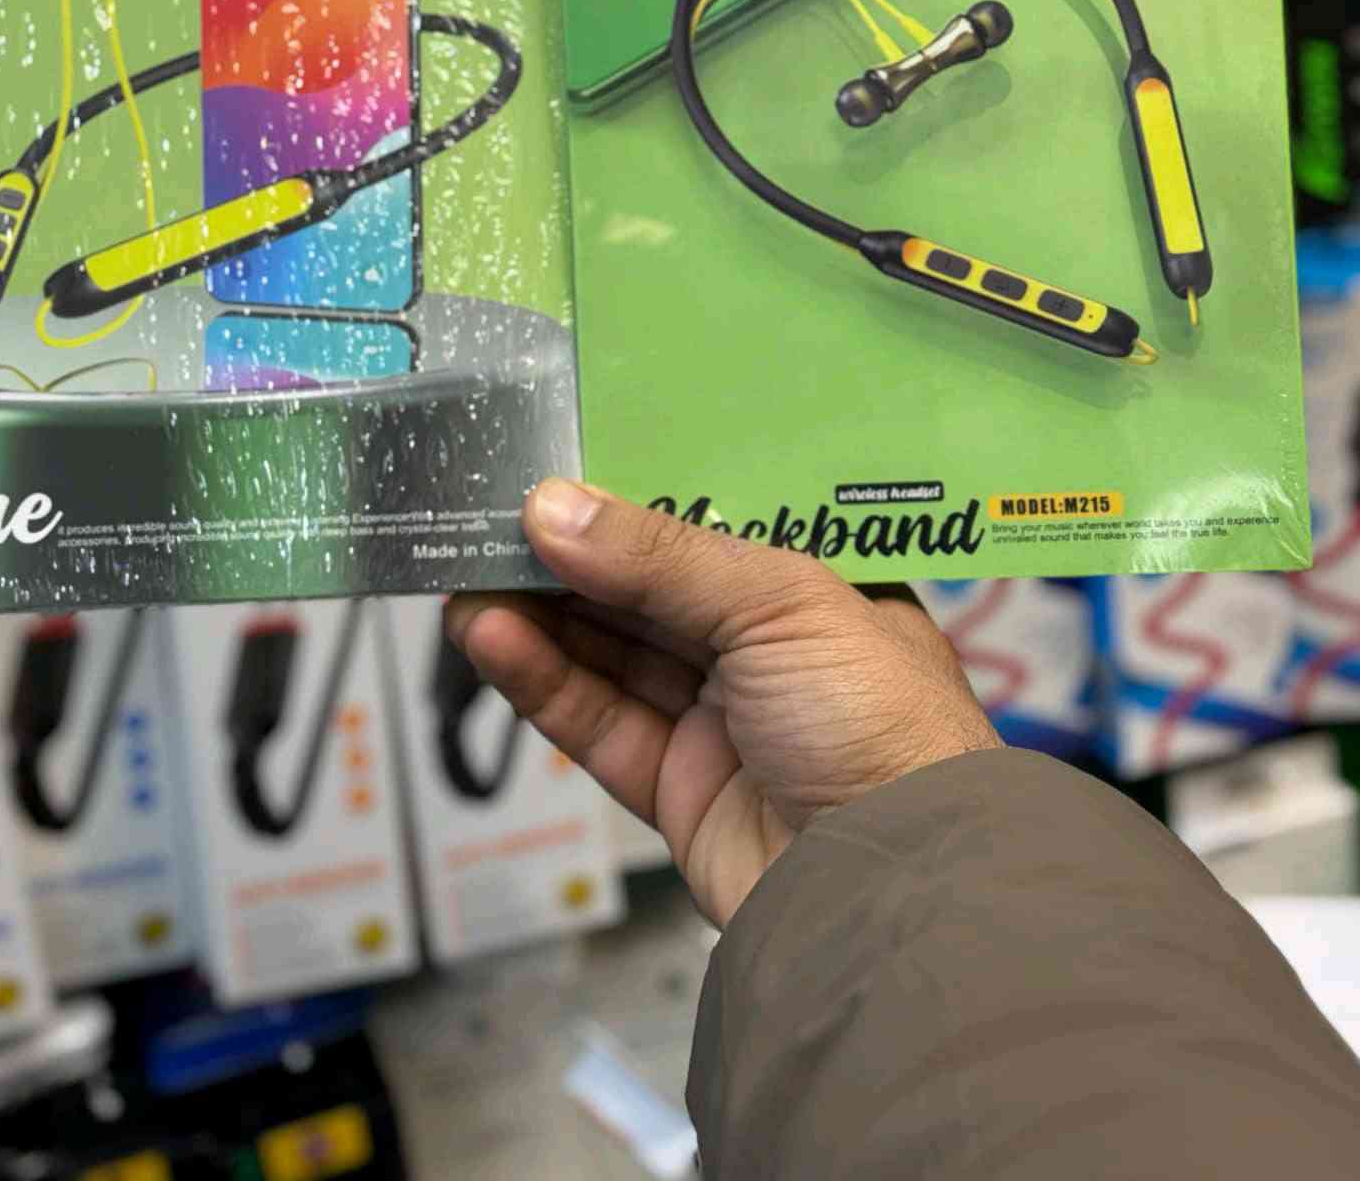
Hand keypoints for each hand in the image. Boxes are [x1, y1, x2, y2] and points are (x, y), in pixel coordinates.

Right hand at [445, 479, 999, 927]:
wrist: (898, 893)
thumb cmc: (878, 722)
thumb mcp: (779, 605)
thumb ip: (659, 556)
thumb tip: (551, 507)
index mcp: (816, 586)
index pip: (709, 524)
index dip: (630, 495)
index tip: (550, 466)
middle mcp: (768, 649)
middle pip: (646, 588)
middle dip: (565, 554)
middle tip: (481, 514)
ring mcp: (721, 720)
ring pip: (609, 653)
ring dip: (536, 613)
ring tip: (461, 570)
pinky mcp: (677, 789)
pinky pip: (596, 721)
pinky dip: (540, 678)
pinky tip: (489, 634)